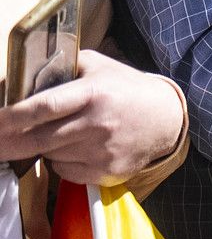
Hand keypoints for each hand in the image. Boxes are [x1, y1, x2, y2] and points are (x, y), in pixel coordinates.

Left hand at [0, 50, 184, 184]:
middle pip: (38, 139)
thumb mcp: (97, 66)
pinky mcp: (107, 171)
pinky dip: (60, 162)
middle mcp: (97, 123)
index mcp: (93, 93)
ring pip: (50, 155)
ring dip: (43, 147)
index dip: (11, 116)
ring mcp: (102, 151)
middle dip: (8, 143)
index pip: (44, 106)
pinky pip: (65, 172)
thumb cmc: (126, 89)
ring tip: (60, 134)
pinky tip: (74, 149)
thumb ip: (61, 68)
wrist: (167, 119)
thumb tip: (20, 81)